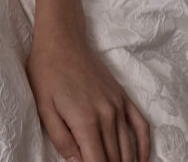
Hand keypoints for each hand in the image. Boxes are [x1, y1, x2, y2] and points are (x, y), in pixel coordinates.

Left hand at [25, 28, 150, 161]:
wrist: (62, 39)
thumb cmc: (47, 71)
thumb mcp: (44, 107)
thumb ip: (61, 140)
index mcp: (85, 122)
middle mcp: (107, 116)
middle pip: (114, 159)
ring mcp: (118, 105)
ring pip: (128, 148)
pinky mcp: (123, 96)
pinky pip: (141, 126)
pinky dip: (144, 147)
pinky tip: (140, 160)